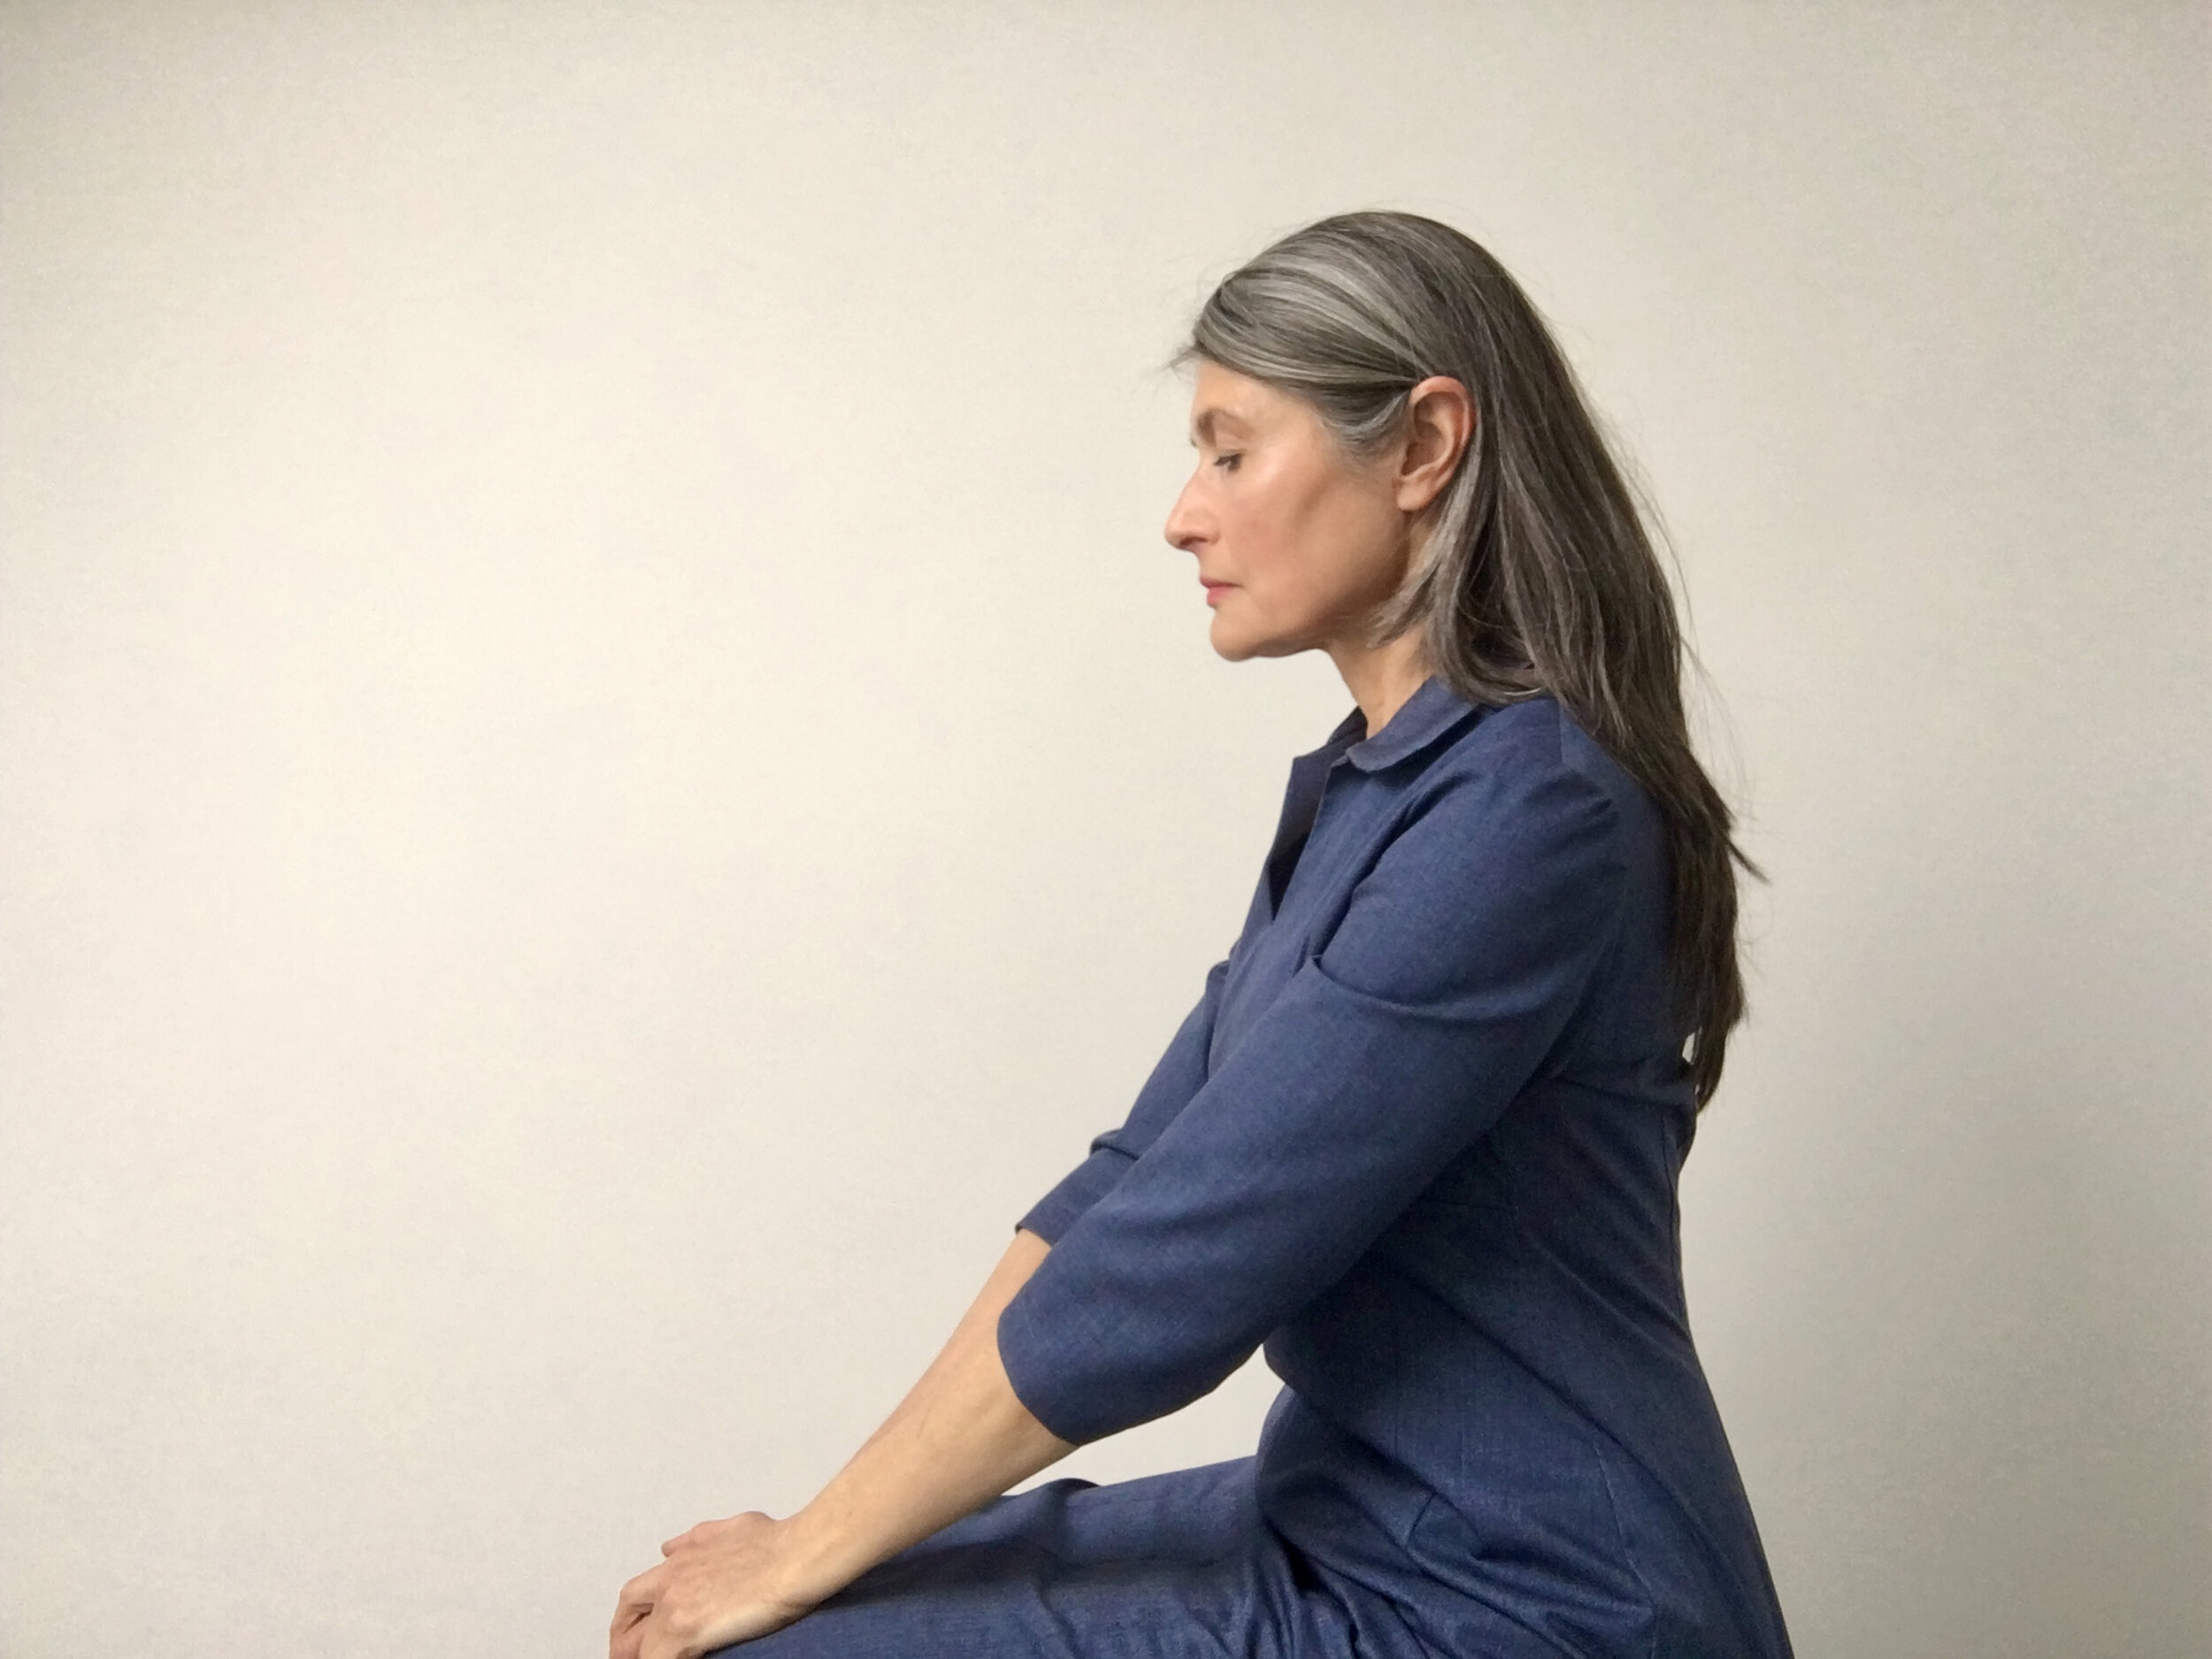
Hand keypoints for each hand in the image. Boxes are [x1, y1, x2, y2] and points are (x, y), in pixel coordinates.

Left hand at [609, 1511, 818, 1658]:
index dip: (631, 1617)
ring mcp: (673, 1607)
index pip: (636, 1593)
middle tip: (633, 1656)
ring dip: (647, 1655)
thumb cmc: (774, 1541)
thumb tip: (671, 1548)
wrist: (792, 1557)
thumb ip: (695, 1539)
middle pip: (626, 1617)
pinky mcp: (685, 1631)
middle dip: (625, 1641)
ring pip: (642, 1646)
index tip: (636, 1632)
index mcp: (677, 1559)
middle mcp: (667, 1580)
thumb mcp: (729, 1528)